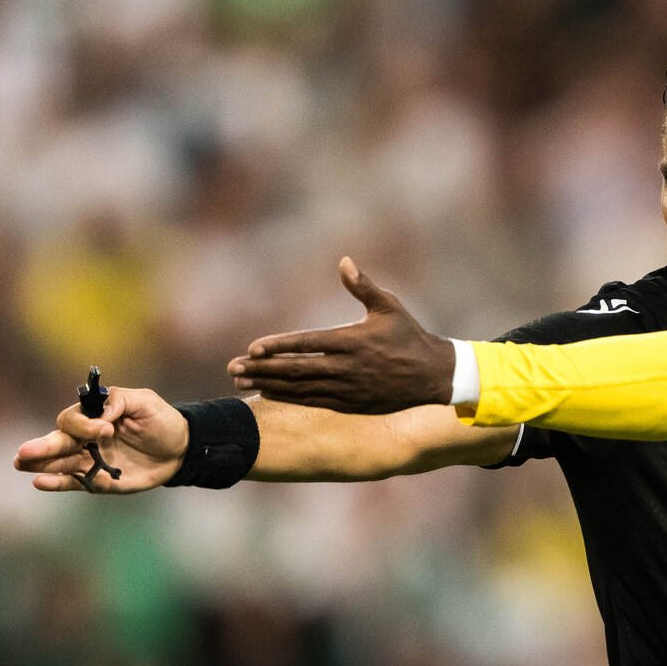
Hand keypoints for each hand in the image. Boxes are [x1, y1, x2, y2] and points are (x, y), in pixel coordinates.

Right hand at [13, 386, 188, 492]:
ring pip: (61, 463)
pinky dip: (58, 482)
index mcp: (94, 416)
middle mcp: (87, 438)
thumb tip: (100, 416)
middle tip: (24, 452)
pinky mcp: (100, 480)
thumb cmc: (161, 421)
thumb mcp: (144, 401)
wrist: (181, 449)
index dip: (84, 425)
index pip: (73, 419)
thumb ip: (119, 401)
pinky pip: (76, 482)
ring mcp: (92, 460)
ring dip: (41, 464)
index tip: (107, 429)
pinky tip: (40, 482)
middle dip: (42, 446)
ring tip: (21, 463)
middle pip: (58, 441)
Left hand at [229, 257, 456, 413]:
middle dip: (262, 369)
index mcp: (353, 341)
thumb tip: (344, 261)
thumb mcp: (389, 306)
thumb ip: (363, 286)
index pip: (307, 344)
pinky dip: (289, 399)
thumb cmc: (408, 335)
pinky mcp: (352, 404)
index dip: (278, 347)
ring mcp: (348, 389)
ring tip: (242, 381)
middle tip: (234, 367)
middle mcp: (347, 368)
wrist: (433, 375)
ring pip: (301, 389)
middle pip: (296, 370)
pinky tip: (268, 394)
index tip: (253, 348)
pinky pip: (314, 402)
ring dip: (269, 385)